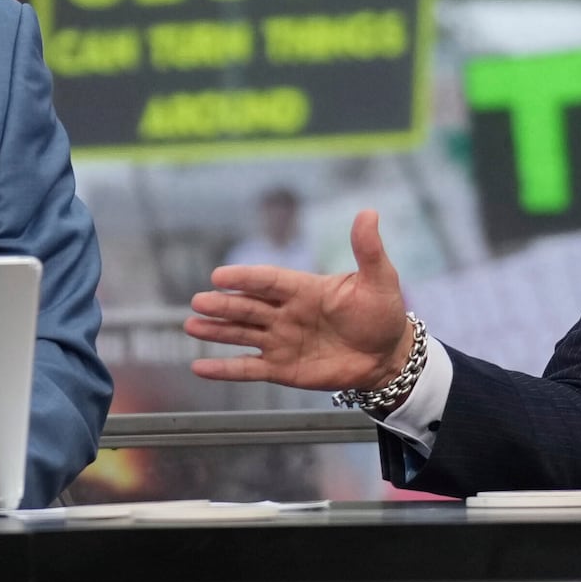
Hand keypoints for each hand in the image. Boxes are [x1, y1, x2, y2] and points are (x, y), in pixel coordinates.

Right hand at [185, 209, 412, 391]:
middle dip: (223, 305)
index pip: (268, 281)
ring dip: (217, 331)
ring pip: (242, 334)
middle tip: (199, 301)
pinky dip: (224, 369)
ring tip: (192, 325)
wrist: (388, 358)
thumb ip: (367, 250)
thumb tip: (368, 212)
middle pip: (248, 307)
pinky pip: (248, 368)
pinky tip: (199, 368)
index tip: (220, 276)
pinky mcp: (282, 369)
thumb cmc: (382, 314)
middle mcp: (286, 313)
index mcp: (303, 289)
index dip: (245, 278)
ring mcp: (281, 341)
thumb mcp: (379, 279)